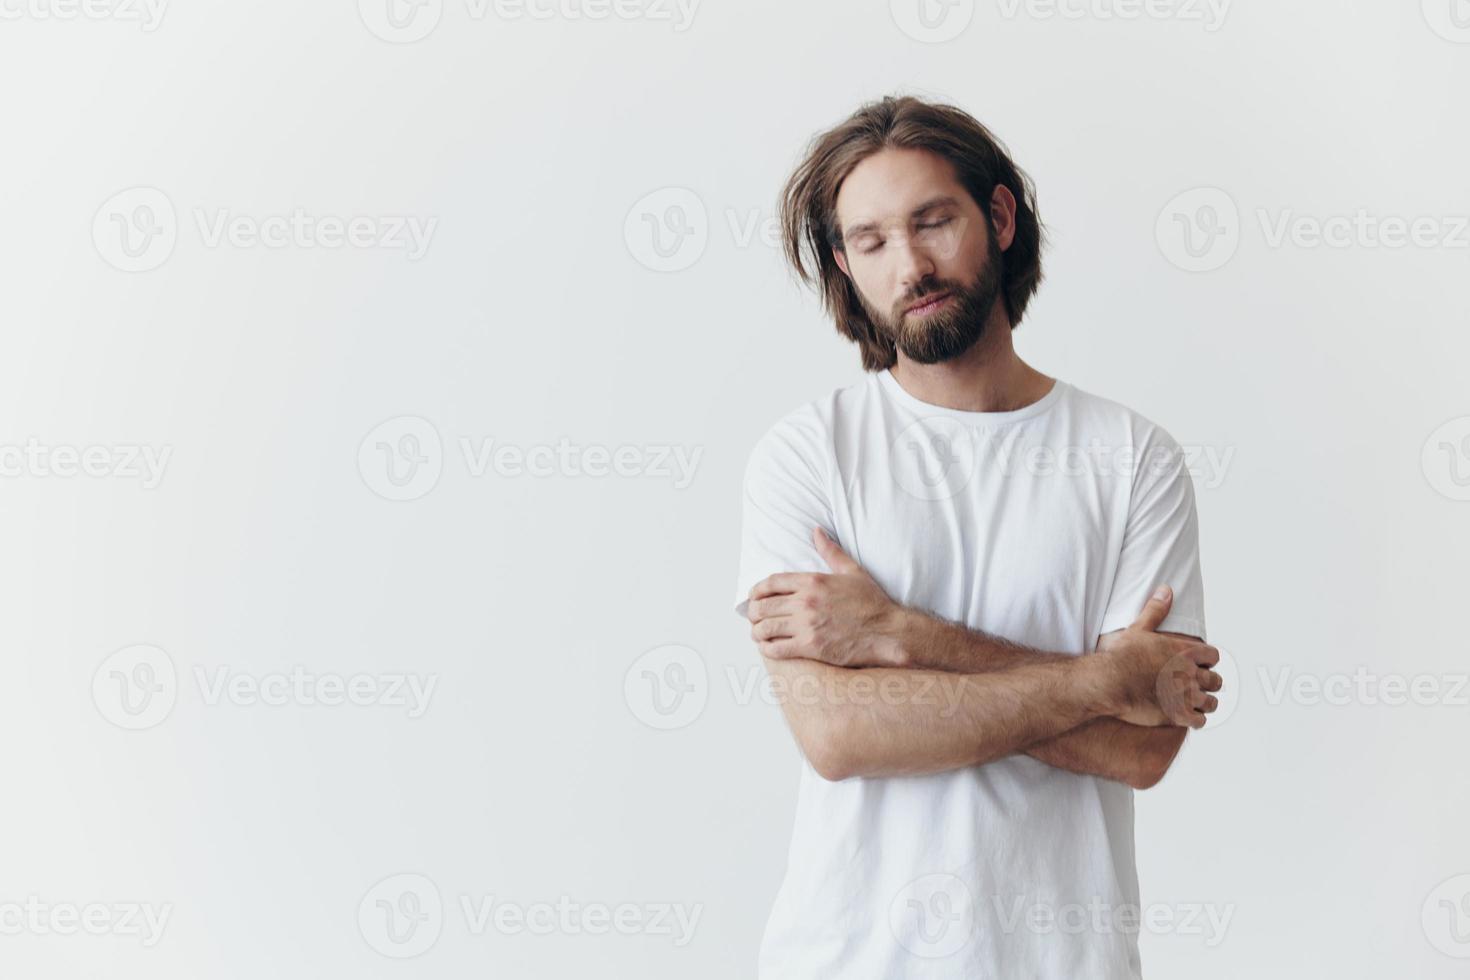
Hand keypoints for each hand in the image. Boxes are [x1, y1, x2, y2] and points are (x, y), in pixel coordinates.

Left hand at [746, 528, 905, 667]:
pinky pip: (777, 648)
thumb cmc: (871, 602)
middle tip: (753, 617)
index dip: (757, 591)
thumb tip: (817, 531)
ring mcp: (807, 625)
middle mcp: (806, 602)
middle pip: (763, 606)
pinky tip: (769, 647)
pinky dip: (767, 649)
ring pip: (765, 628)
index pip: (771, 582)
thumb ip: (830, 551)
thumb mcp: (852, 571)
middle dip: (753, 612)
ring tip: (758, 633)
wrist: (887, 631)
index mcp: (813, 581)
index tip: (754, 597)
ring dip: (757, 631)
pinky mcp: (811, 647)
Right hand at [1095, 586, 1222, 728]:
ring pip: (1210, 702)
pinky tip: (1189, 717)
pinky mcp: (1178, 715)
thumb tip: (1166, 590)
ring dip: (1205, 702)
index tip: (1200, 664)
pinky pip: (1199, 721)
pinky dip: (1196, 719)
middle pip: (1215, 680)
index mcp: (1185, 652)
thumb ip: (1156, 610)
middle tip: (1199, 685)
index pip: (1213, 656)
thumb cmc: (1121, 656)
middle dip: (1209, 682)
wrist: (1109, 682)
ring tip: (1197, 703)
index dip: (1207, 660)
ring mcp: (1186, 695)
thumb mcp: (1139, 628)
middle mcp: (1190, 673)